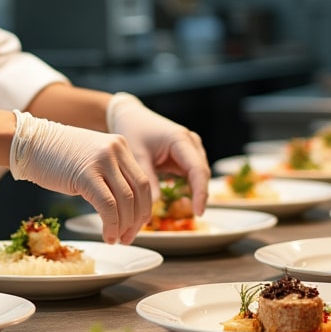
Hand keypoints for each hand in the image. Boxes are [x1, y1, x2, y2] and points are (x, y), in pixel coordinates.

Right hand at [9, 111, 152, 243]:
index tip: (138, 225)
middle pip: (140, 191)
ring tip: (117, 239)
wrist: (29, 143)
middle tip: (129, 237)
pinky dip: (111, 225)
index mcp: (119, 145)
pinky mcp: (86, 174)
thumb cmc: (55, 154)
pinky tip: (107, 235)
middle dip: (138, 220)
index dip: (144, 208)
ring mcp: (102, 161)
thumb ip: (110, 174)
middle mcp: (115, 150)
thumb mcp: (91, 158)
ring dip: (124, 226)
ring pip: (126, 201)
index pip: (143, 181)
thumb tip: (124, 207)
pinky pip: (108, 206)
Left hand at [105, 93, 209, 214]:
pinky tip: (179, 202)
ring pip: (199, 176)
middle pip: (202, 174)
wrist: (128, 116)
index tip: (198, 212)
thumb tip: (153, 207)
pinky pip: (191, 175)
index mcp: (181, 139)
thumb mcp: (137, 155)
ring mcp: (190, 149)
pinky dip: (187, 188)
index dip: (200, 193)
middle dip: (199, 195)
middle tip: (191, 215)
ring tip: (183, 210)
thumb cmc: (132, 130)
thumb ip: (147, 180)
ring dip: (194, 193)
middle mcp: (191, 143)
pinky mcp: (185, 156)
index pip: (198, 170)